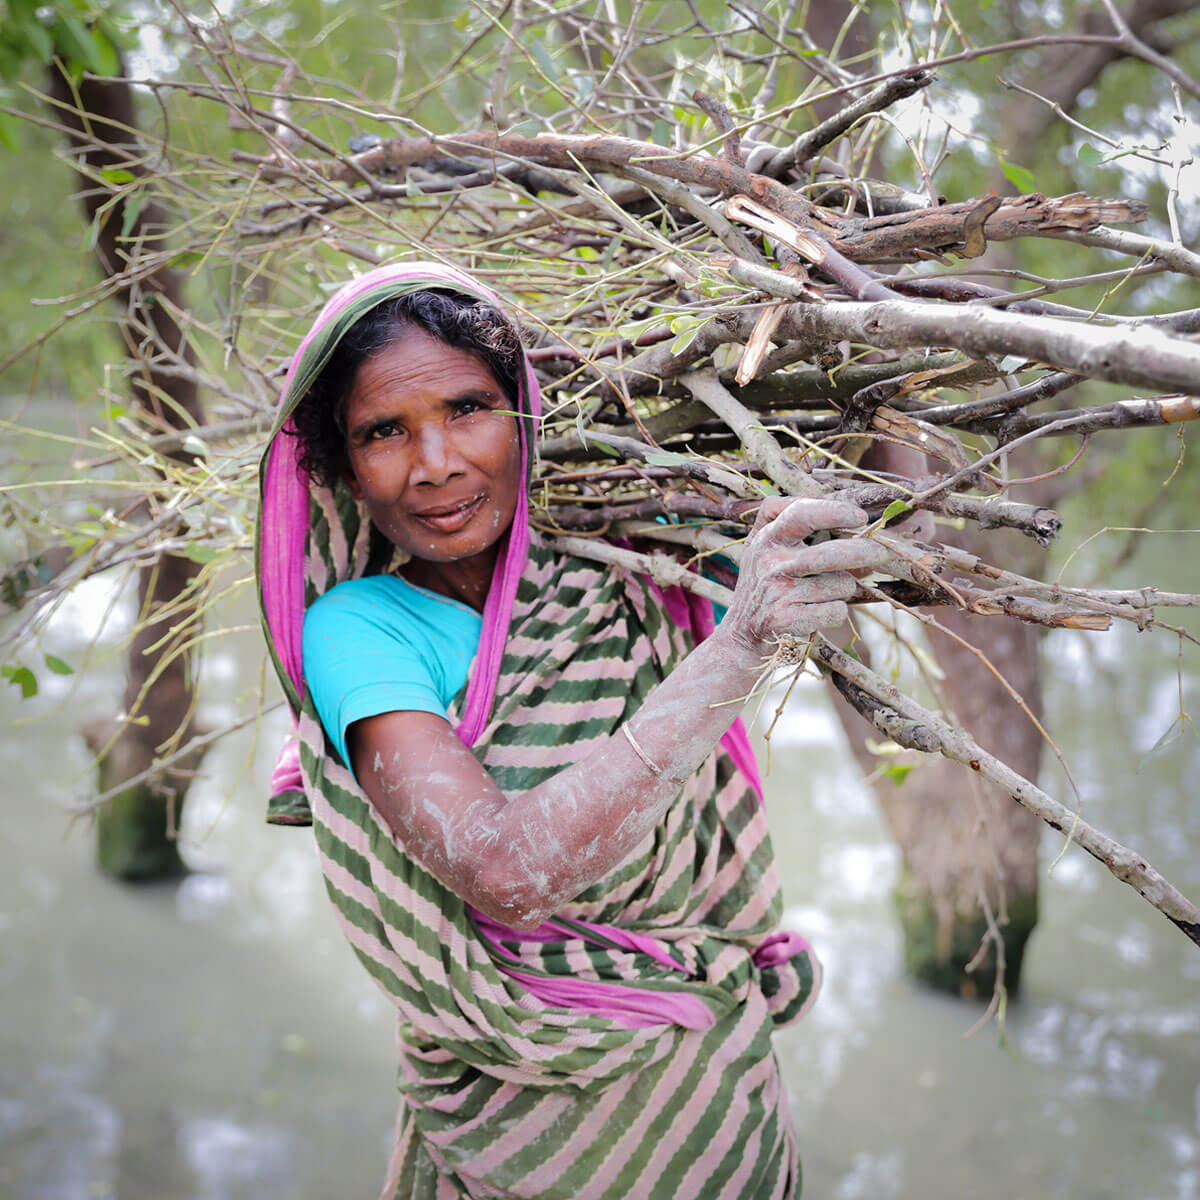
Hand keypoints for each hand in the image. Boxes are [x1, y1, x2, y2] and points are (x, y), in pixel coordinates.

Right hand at [721, 497, 889, 651]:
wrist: (742, 634)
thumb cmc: (765, 583)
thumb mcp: (763, 543)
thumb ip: (790, 518)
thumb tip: (848, 516)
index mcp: (768, 537)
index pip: (801, 514)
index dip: (834, 511)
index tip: (860, 517)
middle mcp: (770, 563)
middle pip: (830, 554)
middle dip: (865, 552)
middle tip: (885, 553)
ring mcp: (777, 592)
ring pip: (840, 585)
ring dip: (844, 589)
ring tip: (825, 593)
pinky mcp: (784, 620)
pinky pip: (835, 611)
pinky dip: (837, 612)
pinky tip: (820, 612)